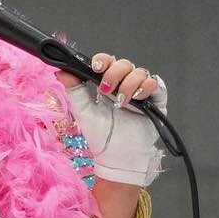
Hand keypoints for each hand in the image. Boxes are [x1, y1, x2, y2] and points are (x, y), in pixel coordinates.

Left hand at [58, 53, 167, 186]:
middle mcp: (124, 84)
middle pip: (124, 64)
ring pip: (140, 72)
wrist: (117, 156)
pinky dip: (147, 87)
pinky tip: (138, 98)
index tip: (96, 68)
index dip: (103, 60)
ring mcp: (140, 92)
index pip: (107, 62)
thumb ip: (75, 90)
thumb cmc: (100, 135)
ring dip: (129, 84)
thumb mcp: (84, 111)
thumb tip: (61, 71)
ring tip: (122, 102)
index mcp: (107, 84)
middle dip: (114, 74)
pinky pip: (157, 84)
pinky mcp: (155, 101)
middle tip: (106, 90)